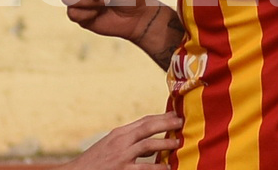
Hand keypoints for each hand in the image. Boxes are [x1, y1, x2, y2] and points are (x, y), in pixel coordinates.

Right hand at [61, 112, 182, 169]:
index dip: (161, 117)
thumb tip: (150, 140)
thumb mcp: (110, 145)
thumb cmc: (95, 161)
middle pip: (147, 127)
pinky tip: (167, 167)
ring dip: (165, 143)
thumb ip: (129, 141)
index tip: (175, 114)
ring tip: (178, 143)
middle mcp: (121, 141)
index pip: (143, 121)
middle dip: (166, 123)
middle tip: (182, 121)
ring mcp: (121, 156)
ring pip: (148, 145)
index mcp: (119, 133)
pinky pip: (144, 168)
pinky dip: (157, 167)